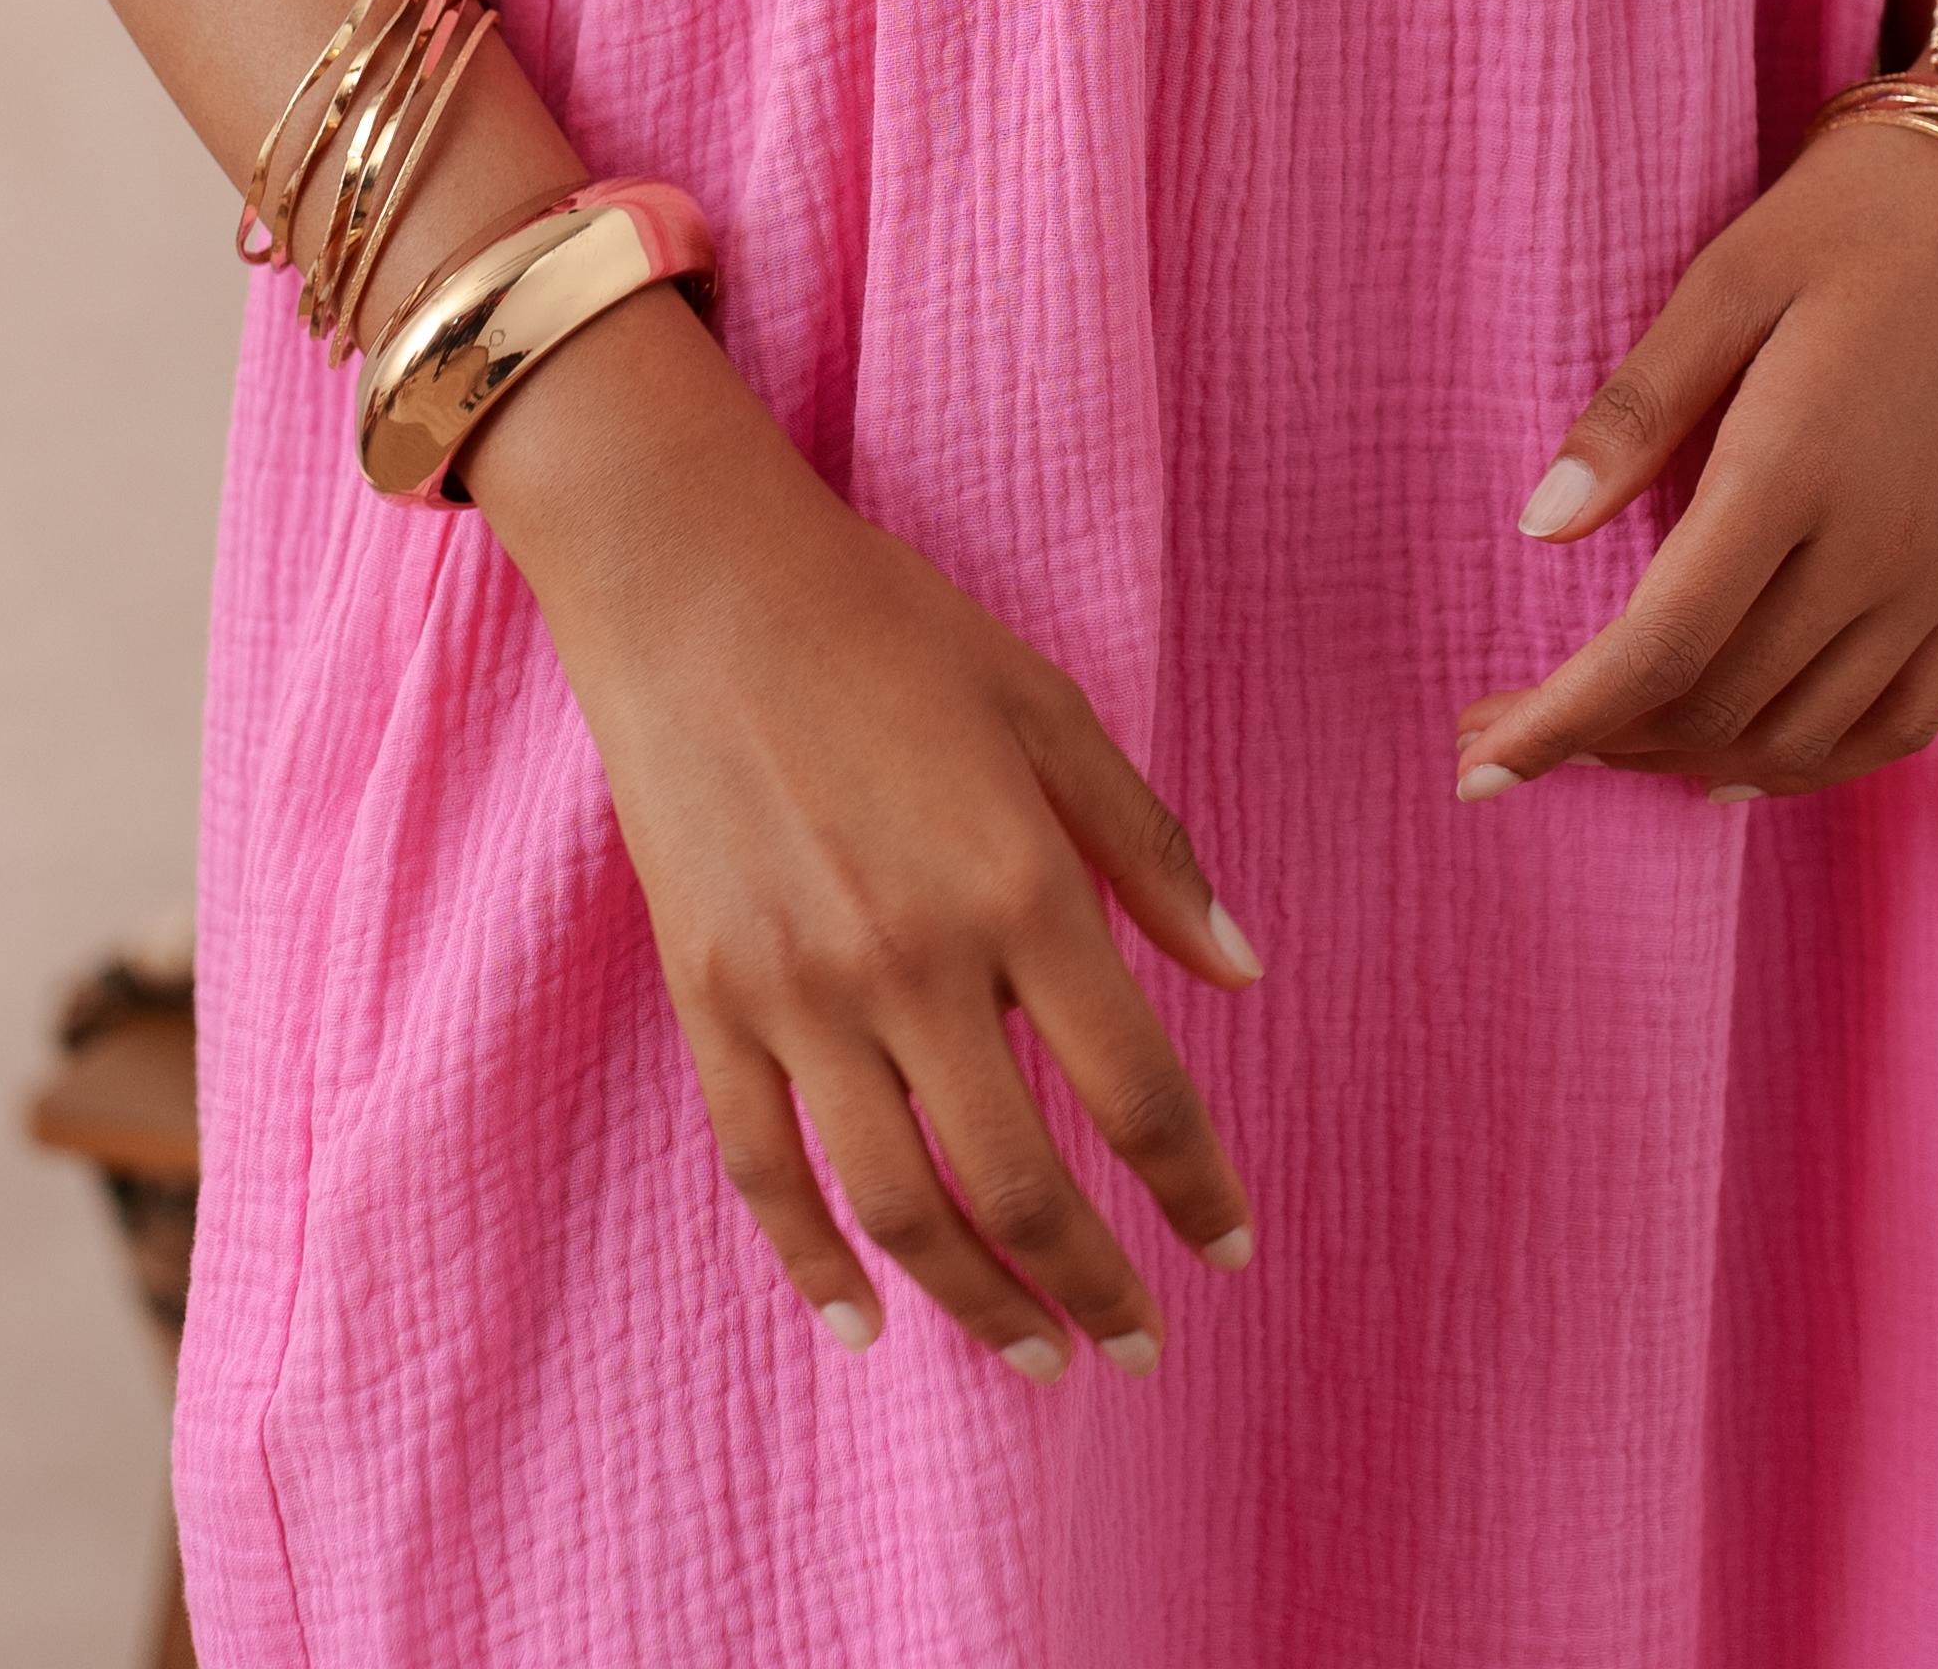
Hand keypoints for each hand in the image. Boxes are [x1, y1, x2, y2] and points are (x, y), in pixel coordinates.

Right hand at [467, 291, 1263, 1378]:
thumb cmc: (888, 629)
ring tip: (1033, 1352)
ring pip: (899, 1206)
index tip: (1229, 1245)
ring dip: (977, 1303)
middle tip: (1138, 1342)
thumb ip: (1147, 849)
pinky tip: (866, 1318)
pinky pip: (764, 1170)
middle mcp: (912, 962)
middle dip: (1095, 1284)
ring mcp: (798, 993)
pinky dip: (814, 1262)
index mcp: (1016, 885)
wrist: (697, 585)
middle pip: (1023, 1183)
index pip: (1136, 1090)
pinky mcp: (709, 1001)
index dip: (1194, 1186)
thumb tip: (1240, 972)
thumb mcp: (1046, 708)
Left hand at [1454, 82, 1937, 804]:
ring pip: (1796, 736)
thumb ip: (1634, 411)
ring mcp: (1936, 583)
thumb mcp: (1724, 282)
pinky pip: (1895, 726)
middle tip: (1494, 732)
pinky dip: (1805, 767)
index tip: (1477, 769)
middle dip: (1592, 741)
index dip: (1560, 722)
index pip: (1659, 646)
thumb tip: (1538, 529)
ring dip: (1680, 758)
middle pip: (1714, 704)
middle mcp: (1873, 550)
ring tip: (1593, 736)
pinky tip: (1728, 767)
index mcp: (1792, 469)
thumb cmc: (1848, 228)